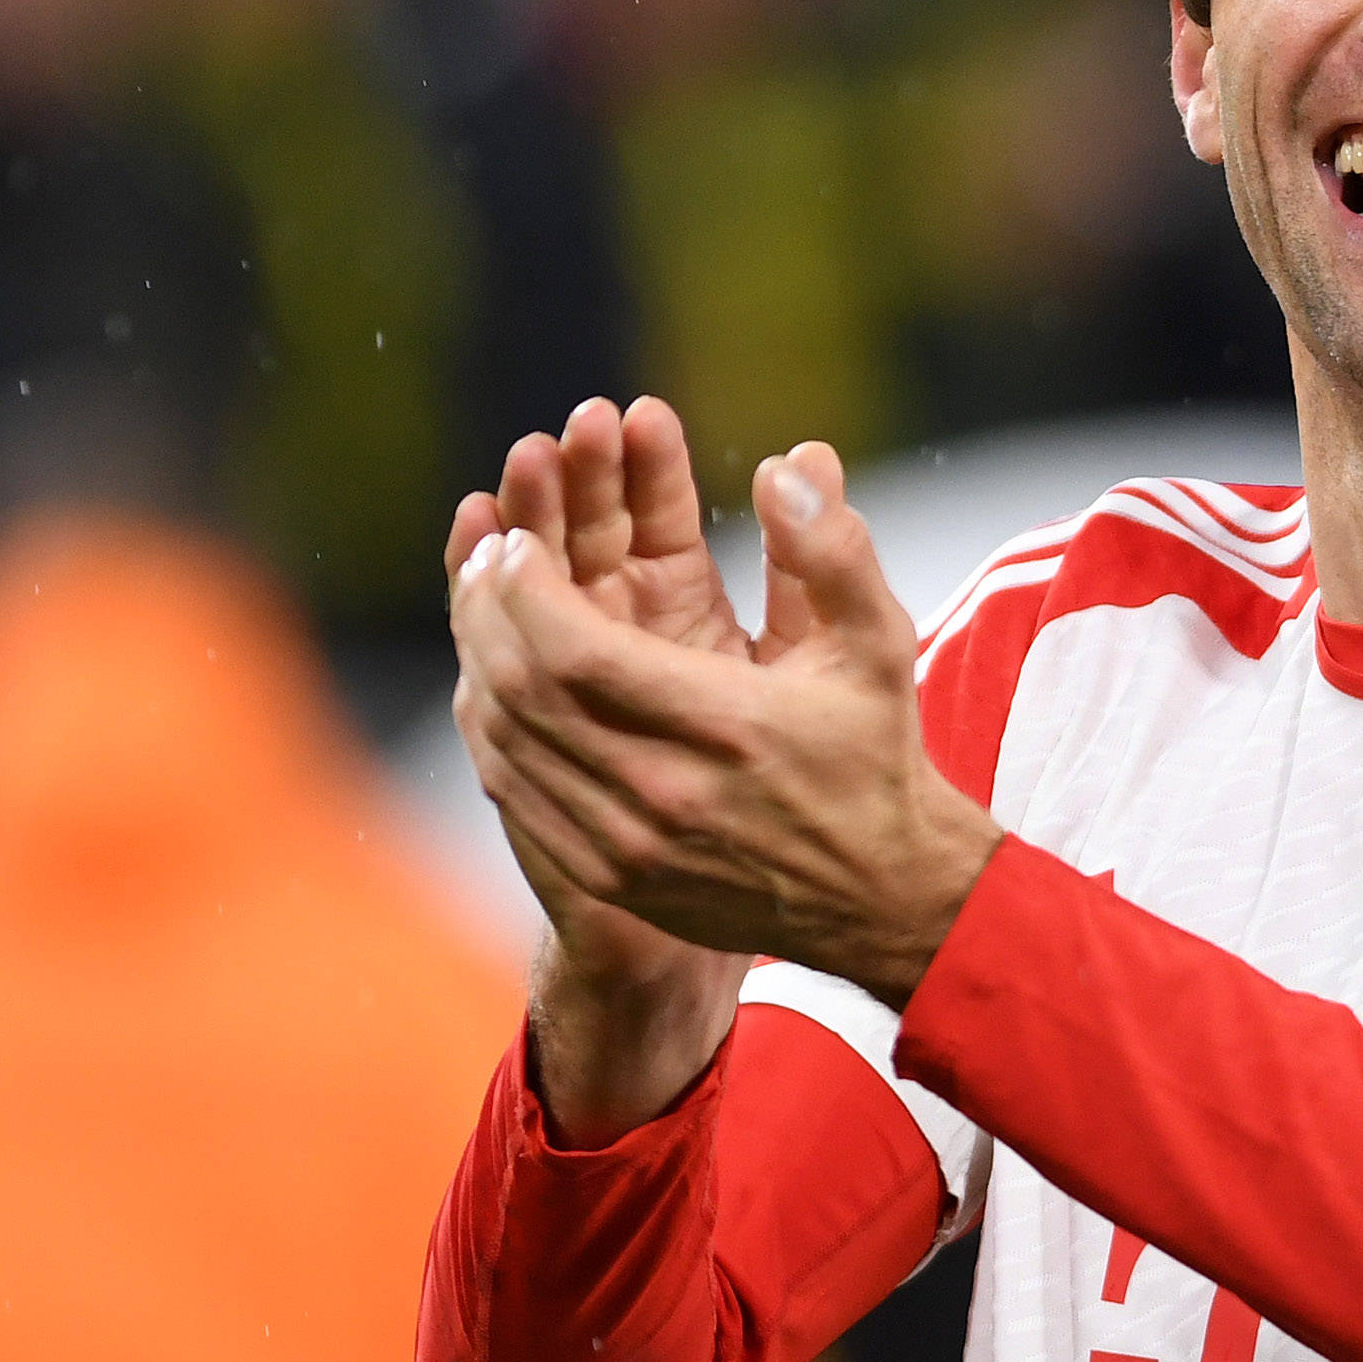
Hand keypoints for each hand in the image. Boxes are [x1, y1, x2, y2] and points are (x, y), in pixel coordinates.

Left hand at [451, 435, 1003, 1030]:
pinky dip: (492, 730)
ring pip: (508, 745)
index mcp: (727, 729)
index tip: (516, 541)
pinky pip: (517, 795)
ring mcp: (629, 847)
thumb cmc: (875, 757)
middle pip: (525, 693)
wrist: (882, 896)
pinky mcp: (609, 877)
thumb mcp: (877, 642)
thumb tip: (789, 465)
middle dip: (489, 612)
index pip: (576, 654)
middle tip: (488, 556)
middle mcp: (665, 795)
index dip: (526, 589)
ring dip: (480, 664)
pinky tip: (494, 682)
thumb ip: (831, 548)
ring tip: (482, 604)